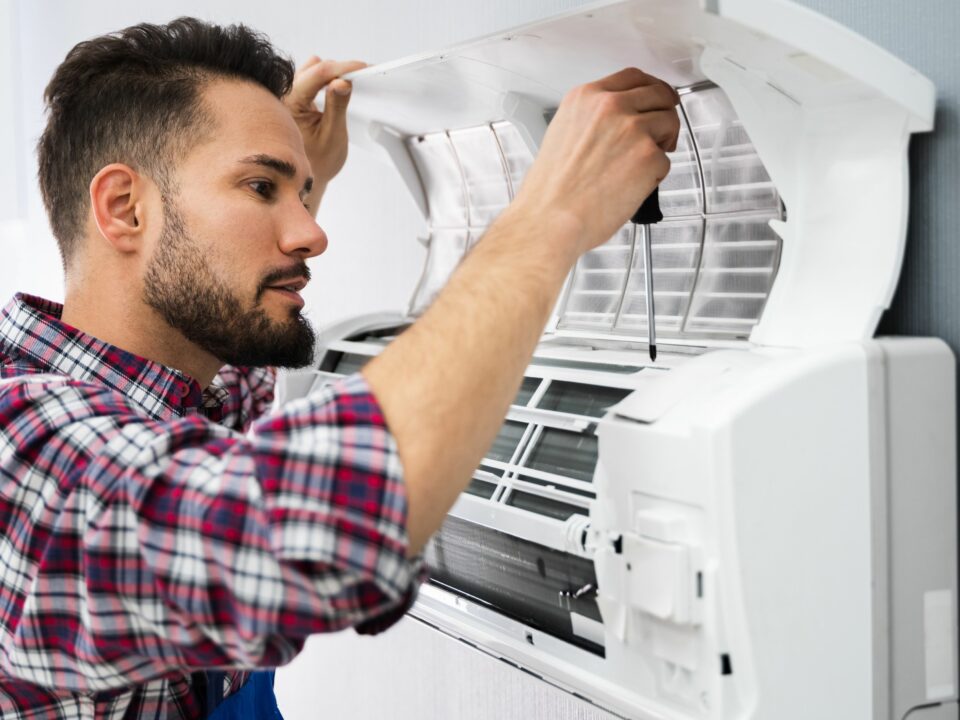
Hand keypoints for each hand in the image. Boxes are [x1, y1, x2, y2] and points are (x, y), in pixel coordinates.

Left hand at [284, 57, 366, 210]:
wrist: (305, 179)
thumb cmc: (317, 163)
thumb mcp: (333, 135)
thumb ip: (337, 106)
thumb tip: (343, 81)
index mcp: (290, 103)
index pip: (319, 74)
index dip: (343, 67)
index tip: (362, 67)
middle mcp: (283, 96)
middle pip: (314, 68)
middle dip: (339, 69)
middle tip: (361, 75)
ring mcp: (287, 96)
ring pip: (310, 71)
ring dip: (331, 74)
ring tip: (350, 83)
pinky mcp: (292, 99)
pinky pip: (308, 79)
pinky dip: (324, 80)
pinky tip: (336, 87)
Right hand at [511, 68, 679, 255]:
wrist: (549, 220)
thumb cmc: (550, 191)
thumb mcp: (562, 134)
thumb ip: (592, 119)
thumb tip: (616, 124)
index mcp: (586, 98)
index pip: (633, 77)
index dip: (650, 89)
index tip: (656, 98)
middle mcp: (611, 106)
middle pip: (659, 94)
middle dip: (665, 112)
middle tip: (663, 132)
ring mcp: (633, 129)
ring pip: (669, 123)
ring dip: (664, 142)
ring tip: (645, 164)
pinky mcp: (649, 156)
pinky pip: (666, 161)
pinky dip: (655, 175)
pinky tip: (633, 186)